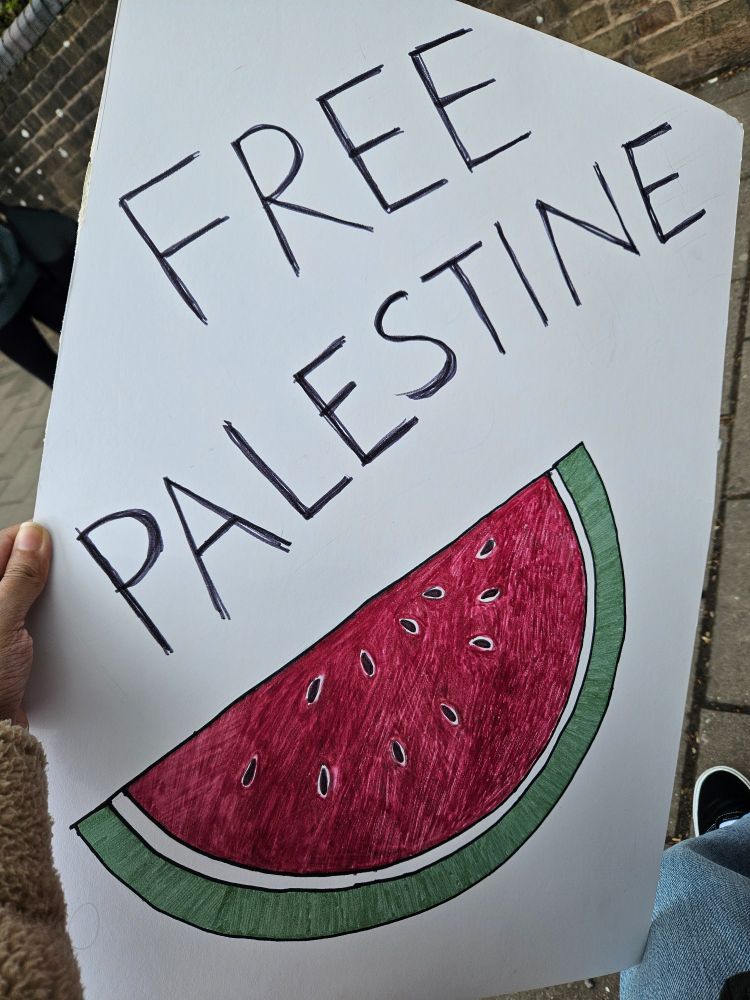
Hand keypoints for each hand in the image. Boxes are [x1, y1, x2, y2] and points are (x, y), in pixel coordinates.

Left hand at [0, 522, 50, 726]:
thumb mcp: (3, 618)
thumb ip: (20, 576)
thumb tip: (33, 538)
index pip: (0, 545)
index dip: (26, 540)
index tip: (52, 540)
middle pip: (12, 569)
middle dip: (37, 570)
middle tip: (59, 575)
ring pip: (23, 595)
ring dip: (41, 598)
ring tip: (53, 607)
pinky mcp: (4, 646)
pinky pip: (28, 620)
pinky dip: (43, 620)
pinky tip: (52, 630)